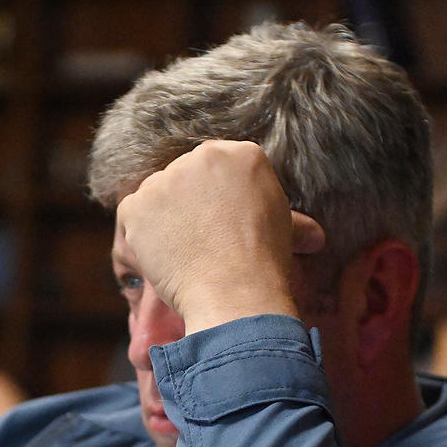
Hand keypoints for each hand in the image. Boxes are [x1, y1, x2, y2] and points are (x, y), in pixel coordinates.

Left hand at [114, 140, 324, 332]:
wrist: (235, 292)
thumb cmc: (265, 264)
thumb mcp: (285, 229)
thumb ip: (285, 217)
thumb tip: (314, 236)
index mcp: (243, 154)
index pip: (216, 168)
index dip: (214, 199)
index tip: (218, 224)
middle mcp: (203, 157)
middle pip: (184, 177)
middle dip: (187, 207)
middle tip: (200, 242)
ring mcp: (166, 179)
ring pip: (157, 195)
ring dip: (163, 221)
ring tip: (184, 252)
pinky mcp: (138, 204)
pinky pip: (133, 215)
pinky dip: (141, 236)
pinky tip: (164, 256)